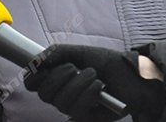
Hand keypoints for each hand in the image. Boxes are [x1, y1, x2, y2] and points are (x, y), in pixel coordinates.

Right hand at [24, 44, 165, 121]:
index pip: (32, 84)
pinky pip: (78, 110)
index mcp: (57, 78)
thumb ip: (56, 53)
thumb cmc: (106, 63)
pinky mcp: (88, 118)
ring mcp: (75, 107)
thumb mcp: (79, 51)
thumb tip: (36, 61)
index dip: (32, 77)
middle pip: (44, 94)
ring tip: (93, 74)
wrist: (133, 75)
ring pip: (61, 102)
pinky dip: (88, 94)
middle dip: (58, 77)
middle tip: (73, 67)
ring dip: (78, 84)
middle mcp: (62, 95)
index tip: (40, 68)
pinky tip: (99, 86)